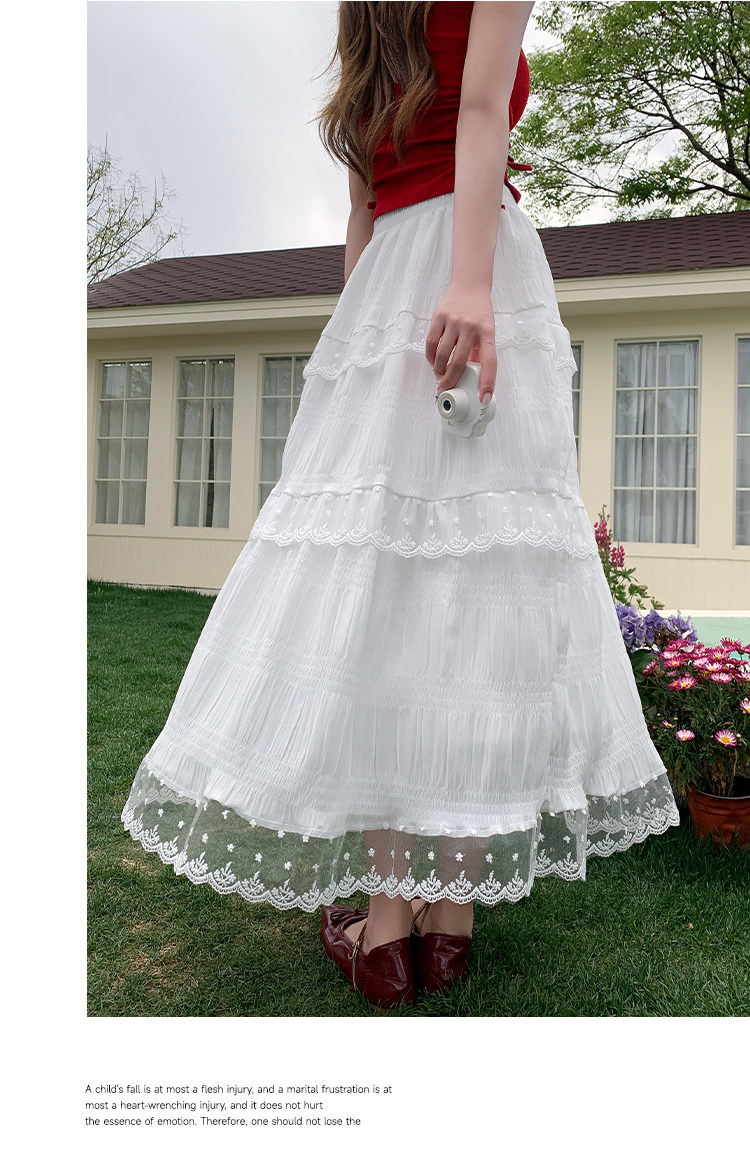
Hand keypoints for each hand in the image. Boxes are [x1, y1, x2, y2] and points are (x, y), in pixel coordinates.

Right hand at [425, 283, 496, 403]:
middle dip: (450, 381)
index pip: (489, 362)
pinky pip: (430, 343)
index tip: (483, 399)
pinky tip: (433, 361)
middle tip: (445, 390)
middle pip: (458, 362)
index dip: (487, 383)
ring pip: (441, 355)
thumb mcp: (486, 331)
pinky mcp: (439, 317)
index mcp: (487, 332)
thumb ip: (478, 352)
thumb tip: (467, 377)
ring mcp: (453, 321)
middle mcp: (470, 326)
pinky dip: (430, 357)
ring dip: (438, 370)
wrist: (469, 286)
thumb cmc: (478, 313)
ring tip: (439, 375)